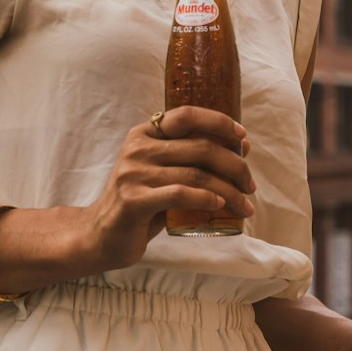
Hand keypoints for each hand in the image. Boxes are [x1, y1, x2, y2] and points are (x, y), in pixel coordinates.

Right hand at [82, 106, 254, 271]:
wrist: (101, 235)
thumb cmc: (140, 203)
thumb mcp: (162, 173)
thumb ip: (190, 159)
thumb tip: (241, 146)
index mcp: (144, 134)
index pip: (186, 116)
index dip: (219, 122)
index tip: (243, 137)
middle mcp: (137, 148)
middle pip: (200, 147)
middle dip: (235, 166)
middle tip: (250, 186)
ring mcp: (133, 173)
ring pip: (196, 174)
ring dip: (229, 191)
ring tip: (244, 206)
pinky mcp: (134, 200)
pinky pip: (180, 194)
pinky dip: (206, 199)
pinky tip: (220, 206)